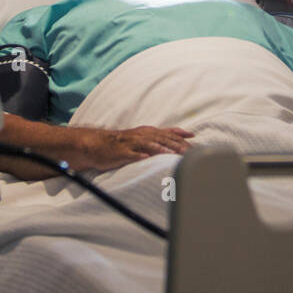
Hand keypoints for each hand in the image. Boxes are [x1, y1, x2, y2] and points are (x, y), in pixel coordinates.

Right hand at [77, 126, 194, 171]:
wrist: (97, 144)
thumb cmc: (122, 144)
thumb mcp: (143, 137)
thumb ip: (160, 137)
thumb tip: (182, 136)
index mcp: (148, 132)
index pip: (169, 134)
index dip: (182, 137)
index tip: (195, 142)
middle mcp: (142, 135)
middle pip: (162, 139)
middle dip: (176, 145)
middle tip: (189, 152)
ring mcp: (131, 144)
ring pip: (148, 145)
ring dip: (160, 149)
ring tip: (171, 154)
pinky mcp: (121, 153)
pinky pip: (131, 154)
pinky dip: (139, 156)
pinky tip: (146, 159)